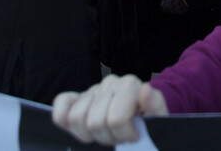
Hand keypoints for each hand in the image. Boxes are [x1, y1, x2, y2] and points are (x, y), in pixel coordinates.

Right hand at [52, 74, 167, 144]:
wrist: (140, 116)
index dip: (124, 134)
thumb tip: (145, 90)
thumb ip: (156, 105)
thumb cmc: (148, 119)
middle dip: (108, 137)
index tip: (134, 136)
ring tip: (106, 133)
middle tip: (120, 136)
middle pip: (95, 122)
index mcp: (129, 84)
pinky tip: (84, 129)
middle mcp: (109, 82)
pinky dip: (65, 120)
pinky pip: (61, 104)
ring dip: (90, 134)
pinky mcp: (76, 96)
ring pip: (76, 117)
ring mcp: (91, 89)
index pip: (115, 118)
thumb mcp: (159, 117)